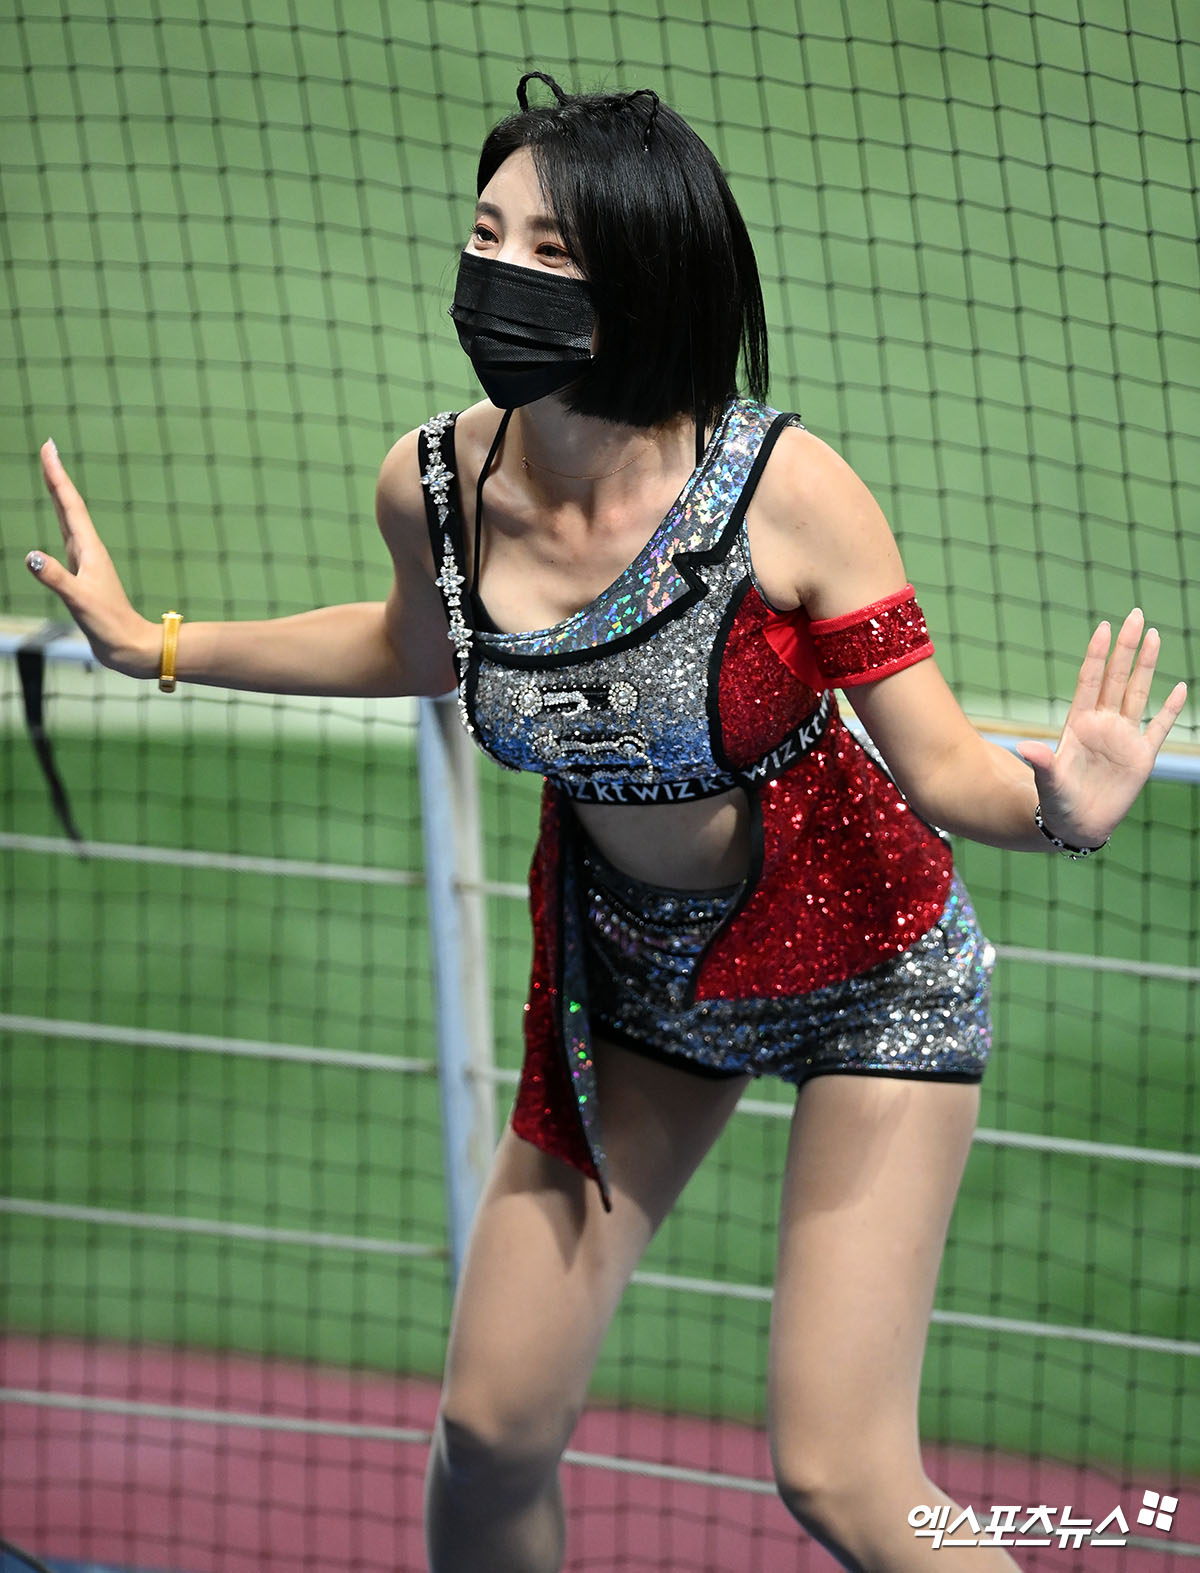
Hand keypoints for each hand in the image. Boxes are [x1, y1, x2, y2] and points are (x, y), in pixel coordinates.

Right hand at [27, 440, 158, 677]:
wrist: (129, 647)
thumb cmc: (108, 624)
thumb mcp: (79, 600)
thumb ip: (56, 578)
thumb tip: (31, 556)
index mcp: (88, 550)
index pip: (69, 504)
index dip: (57, 476)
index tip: (49, 448)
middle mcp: (88, 550)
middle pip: (69, 505)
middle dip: (56, 476)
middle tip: (48, 449)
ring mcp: (86, 562)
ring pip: (69, 519)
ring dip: (60, 495)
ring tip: (51, 475)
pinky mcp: (84, 575)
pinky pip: (68, 538)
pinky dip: (61, 522)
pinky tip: (62, 523)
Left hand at [1016, 609, 1187, 847]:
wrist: (1075, 826)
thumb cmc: (1056, 802)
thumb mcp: (1047, 783)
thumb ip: (1042, 764)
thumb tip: (1026, 749)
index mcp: (1079, 724)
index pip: (1090, 681)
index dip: (1097, 654)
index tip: (1103, 627)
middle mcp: (1103, 724)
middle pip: (1117, 677)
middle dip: (1125, 647)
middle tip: (1134, 614)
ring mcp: (1123, 738)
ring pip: (1138, 693)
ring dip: (1146, 666)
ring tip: (1153, 635)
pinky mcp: (1141, 758)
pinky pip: (1159, 728)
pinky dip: (1170, 710)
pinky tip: (1180, 688)